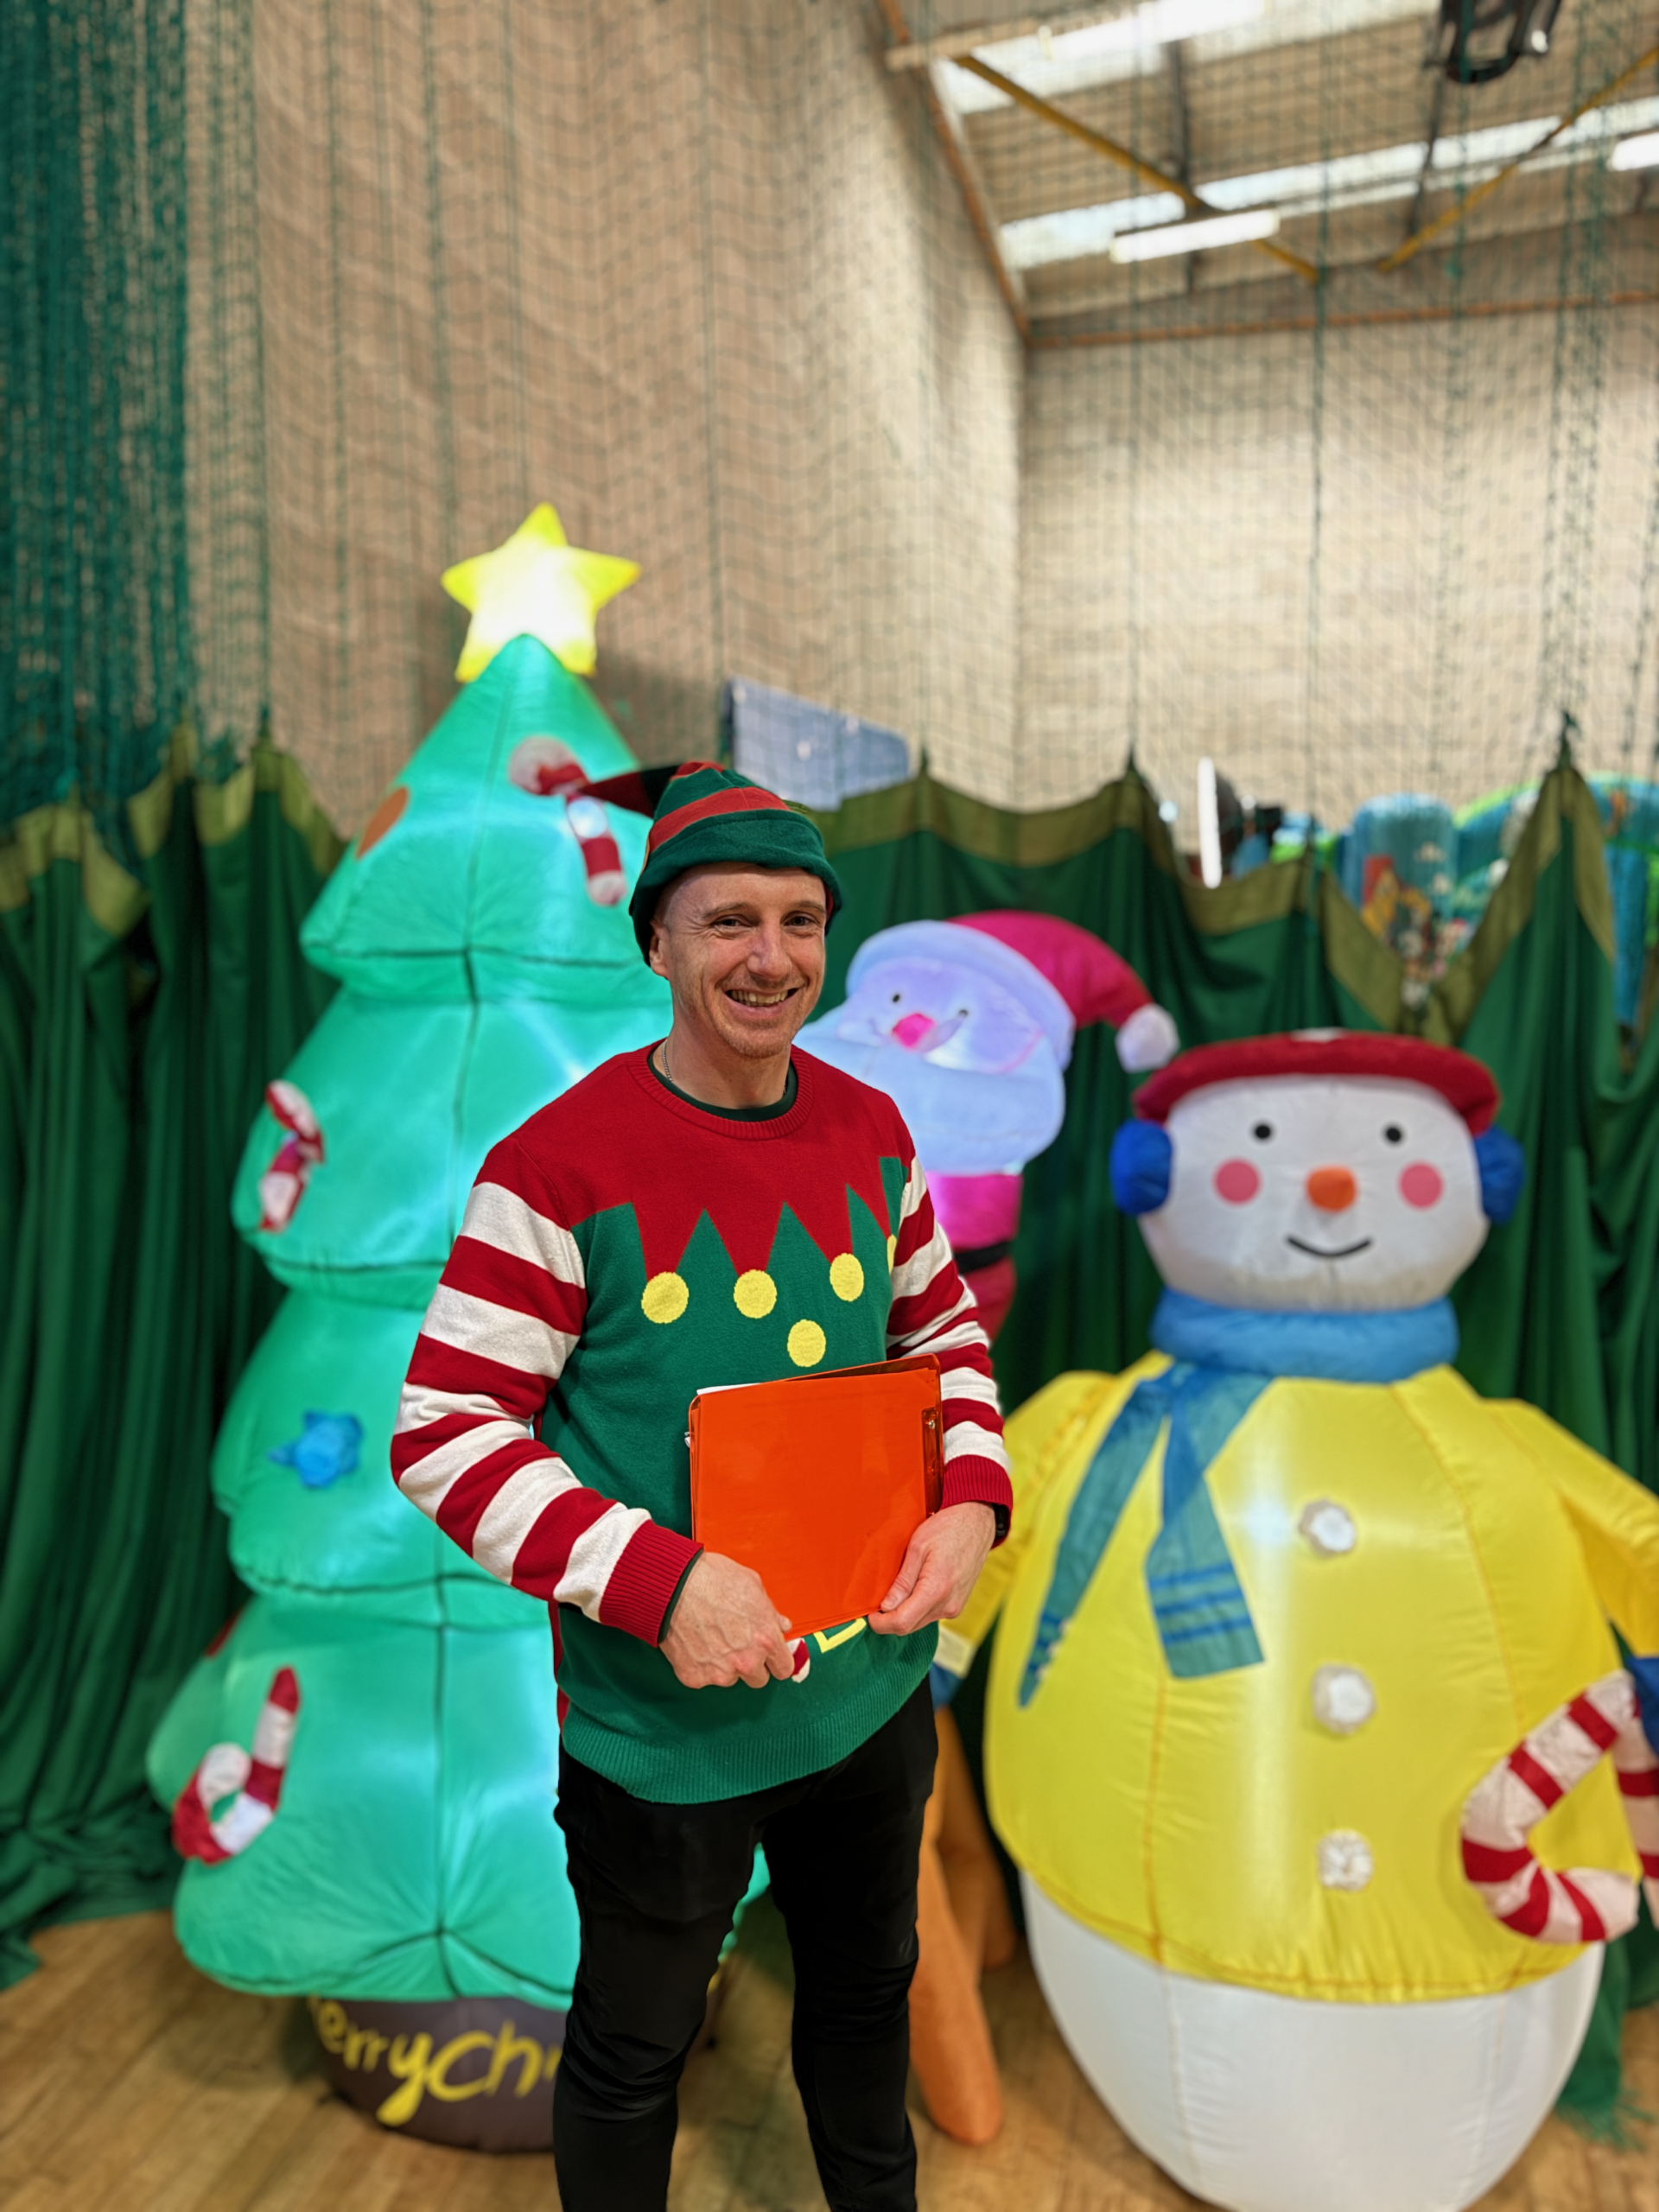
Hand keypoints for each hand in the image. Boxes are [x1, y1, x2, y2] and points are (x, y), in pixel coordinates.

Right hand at [661, 1551, 795, 1688]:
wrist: (673, 1586)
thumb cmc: (712, 1579)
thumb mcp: (752, 1586)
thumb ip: (770, 1612)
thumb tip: (781, 1624)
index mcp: (766, 1640)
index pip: (784, 1669)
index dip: (777, 1660)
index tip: (771, 1657)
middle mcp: (746, 1662)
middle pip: (759, 1680)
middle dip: (751, 1664)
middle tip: (737, 1644)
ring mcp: (720, 1673)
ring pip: (730, 1679)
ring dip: (726, 1666)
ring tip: (712, 1639)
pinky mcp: (696, 1677)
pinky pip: (705, 1678)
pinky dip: (702, 1665)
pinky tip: (696, 1643)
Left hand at [868, 1502, 996, 1637]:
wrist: (977, 1522)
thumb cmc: (948, 1528)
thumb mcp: (917, 1547)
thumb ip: (902, 1581)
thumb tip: (886, 1606)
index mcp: (936, 1590)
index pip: (902, 1622)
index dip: (881, 1623)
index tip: (869, 1614)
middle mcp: (948, 1605)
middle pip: (909, 1626)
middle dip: (889, 1619)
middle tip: (876, 1601)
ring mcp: (955, 1607)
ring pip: (919, 1622)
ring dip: (903, 1613)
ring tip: (895, 1591)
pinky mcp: (958, 1604)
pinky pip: (931, 1614)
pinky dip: (917, 1608)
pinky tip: (912, 1589)